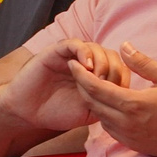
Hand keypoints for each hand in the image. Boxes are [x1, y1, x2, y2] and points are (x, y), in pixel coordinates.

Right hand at [0, 39, 121, 130]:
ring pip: (97, 48)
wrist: (28, 112)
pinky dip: (85, 52)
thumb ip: (106, 102)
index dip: (124, 80)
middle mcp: (86, 63)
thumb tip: (128, 100)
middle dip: (116, 71)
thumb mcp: (89, 111)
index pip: (120, 69)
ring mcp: (72, 56)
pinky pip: (76, 44)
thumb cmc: (57, 112)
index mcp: (96, 76)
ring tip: (98, 78)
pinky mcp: (57, 51)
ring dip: (102, 62)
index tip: (122, 95)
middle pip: (112, 56)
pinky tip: (87, 67)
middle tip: (110, 86)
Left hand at [70, 43, 156, 156]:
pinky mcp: (132, 144)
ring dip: (92, 101)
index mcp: (133, 103)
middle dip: (81, 86)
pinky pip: (109, 128)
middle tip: (78, 72)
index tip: (72, 63)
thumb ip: (143, 62)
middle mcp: (126, 122)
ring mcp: (128, 136)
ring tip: (93, 86)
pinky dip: (104, 115)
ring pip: (98, 116)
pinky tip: (110, 104)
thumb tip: (123, 47)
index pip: (95, 87)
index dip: (80, 74)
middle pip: (91, 103)